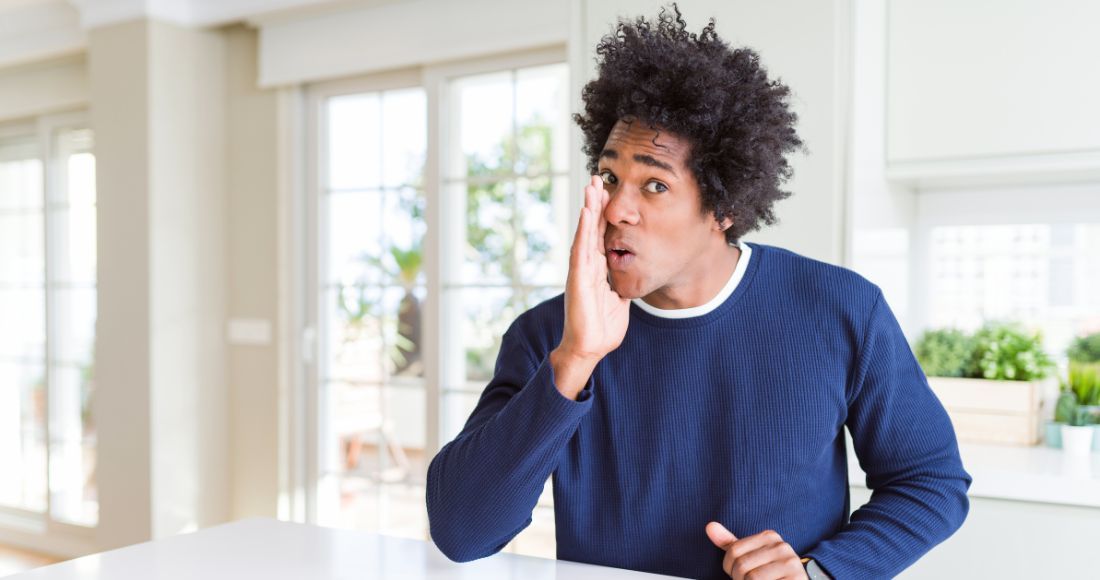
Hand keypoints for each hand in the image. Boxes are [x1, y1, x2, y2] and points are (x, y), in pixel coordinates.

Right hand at [550, 175, 629, 397]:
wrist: (590, 348)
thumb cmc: (603, 327)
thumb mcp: (620, 298)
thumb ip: (622, 282)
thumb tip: (633, 272)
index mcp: (598, 267)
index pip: (602, 234)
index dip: (605, 212)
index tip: (609, 190)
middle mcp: (587, 264)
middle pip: (592, 226)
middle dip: (595, 201)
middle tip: (598, 175)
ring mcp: (581, 269)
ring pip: (585, 231)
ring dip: (588, 207)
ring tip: (591, 184)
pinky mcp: (578, 277)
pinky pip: (581, 248)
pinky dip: (584, 228)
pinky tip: (587, 211)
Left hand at [706, 522, 807, 579]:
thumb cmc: (770, 573)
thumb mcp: (751, 556)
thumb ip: (731, 544)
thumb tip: (709, 526)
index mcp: (770, 537)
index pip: (733, 551)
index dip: (731, 568)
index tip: (741, 574)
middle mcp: (782, 547)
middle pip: (742, 566)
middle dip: (740, 579)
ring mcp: (791, 564)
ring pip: (753, 578)